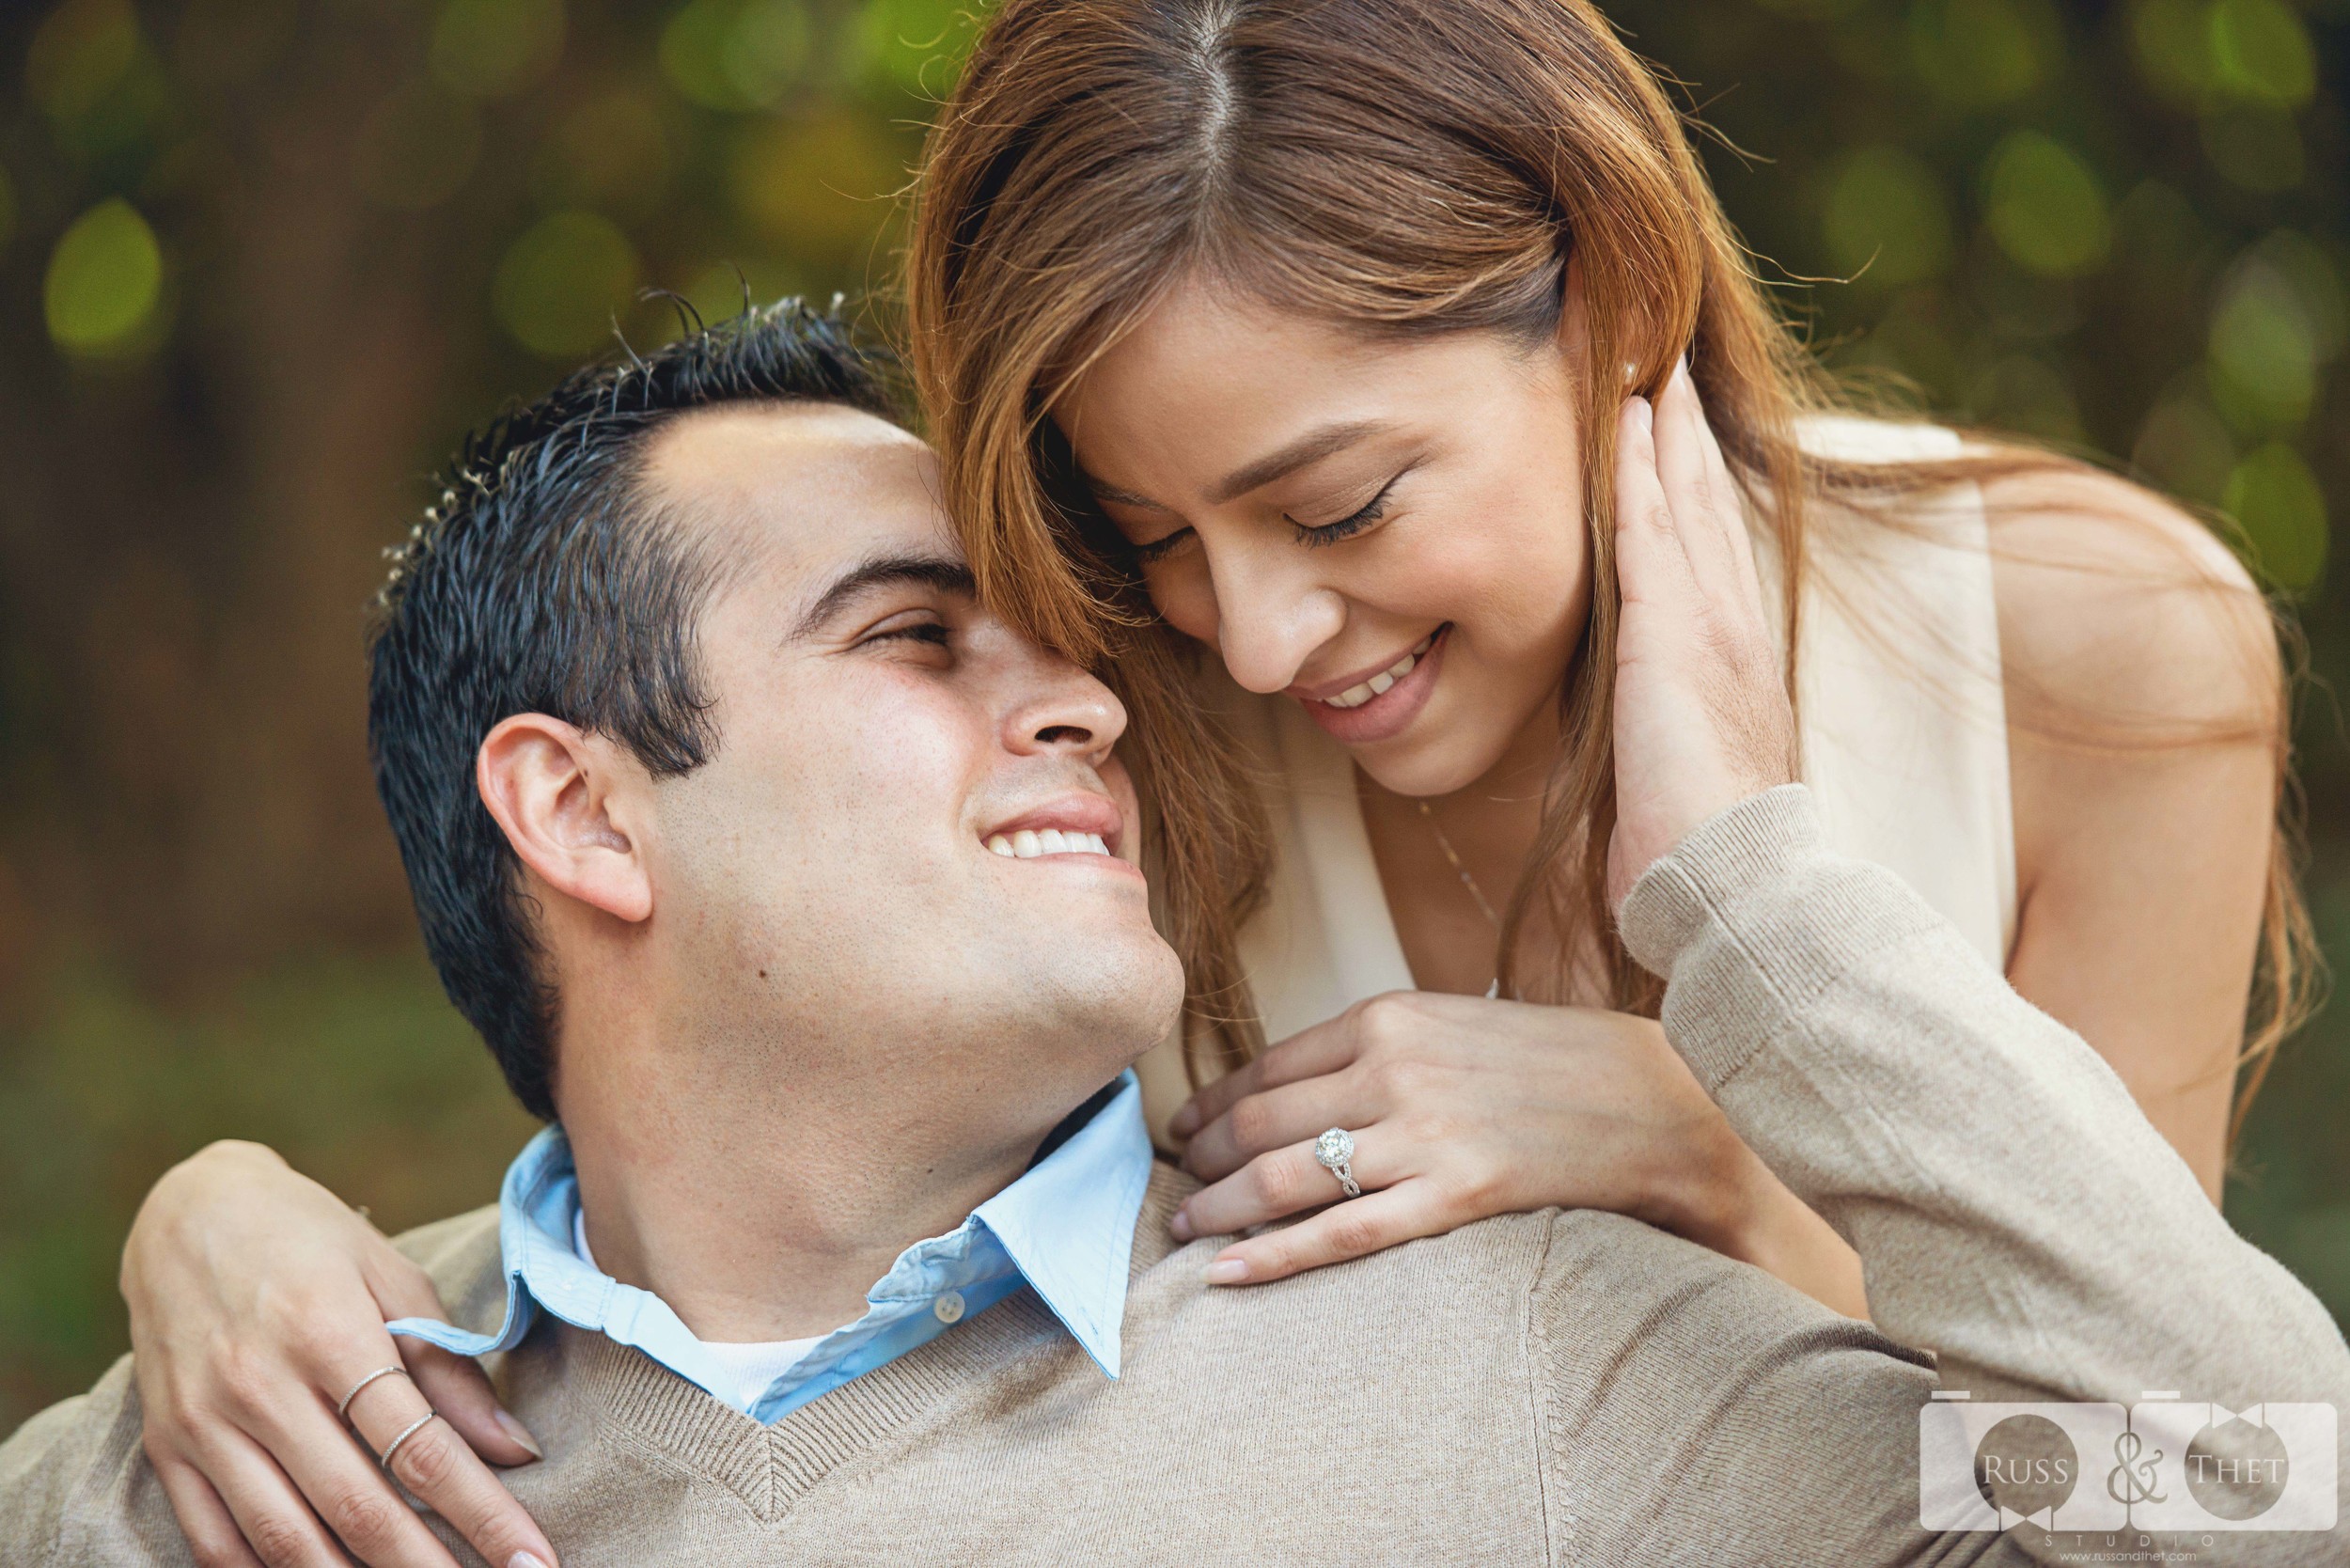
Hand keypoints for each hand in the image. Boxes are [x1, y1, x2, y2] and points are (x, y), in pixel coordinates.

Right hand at [122, 1140, 559, 1567]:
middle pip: (358, 1506)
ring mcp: (206, 1423)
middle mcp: (261, 1386)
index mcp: (328, 1333)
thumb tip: (513, 1450)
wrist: (188, 1212)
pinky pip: (216, 1542)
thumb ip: (448, 1368)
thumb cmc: (310, 1241)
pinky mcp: (167, 1448)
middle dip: (430, 1566)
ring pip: (287, 1539)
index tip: (531, 1558)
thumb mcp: (393, 1278)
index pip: (420, 1446)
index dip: (483, 1512)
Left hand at [1165, 990, 1773, 1284]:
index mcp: (1389, 1016)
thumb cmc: (1559, 1064)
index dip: (1210, 1106)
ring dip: (1218, 1208)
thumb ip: (1380, 1047)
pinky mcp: (1455, 1193)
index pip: (1266, 1066)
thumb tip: (1303, 1088)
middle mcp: (1393, 1066)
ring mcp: (1423, 1132)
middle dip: (1202, 1161)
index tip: (1181, 1132)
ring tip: (1187, 1231)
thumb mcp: (1456, 1024)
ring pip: (1283, 1177)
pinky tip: (1227, 1272)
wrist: (1660, 1103)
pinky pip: (1341, 1233)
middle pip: (1259, 1122)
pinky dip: (1272, 1254)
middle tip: (1173, 1189)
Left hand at [1605, 359, 1796, 911]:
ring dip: (1663, 436)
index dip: (1692, 495)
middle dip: (1685, 442)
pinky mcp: (1674, 636)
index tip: (1674, 441)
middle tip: (1667, 373)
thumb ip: (1657, 740)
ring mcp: (1711, 628)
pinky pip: (1652, 533)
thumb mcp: (1675, 780)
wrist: (1735, 888)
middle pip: (1707, 512)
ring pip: (1684, 505)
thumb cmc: (1698, 858)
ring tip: (1647, 372)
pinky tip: (1626, 423)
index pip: (1709, 559)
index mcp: (1734, 666)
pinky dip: (1640, 473)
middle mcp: (1733, 632)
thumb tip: (1633, 744)